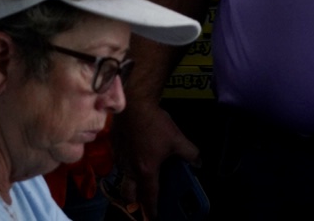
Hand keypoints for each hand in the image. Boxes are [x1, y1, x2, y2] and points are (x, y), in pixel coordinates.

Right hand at [112, 102, 198, 218]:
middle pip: (128, 193)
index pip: (149, 196)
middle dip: (135, 201)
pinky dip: (125, 165)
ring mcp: (119, 159)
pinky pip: (118, 163)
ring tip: (139, 178)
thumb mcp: (177, 139)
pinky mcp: (113, 147)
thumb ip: (190, 153)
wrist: (133, 103)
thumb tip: (199, 163)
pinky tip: (132, 156)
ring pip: (123, 178)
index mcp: (146, 170)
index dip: (152, 210)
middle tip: (143, 200)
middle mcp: (130, 169)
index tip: (153, 218)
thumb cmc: (155, 123)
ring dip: (130, 182)